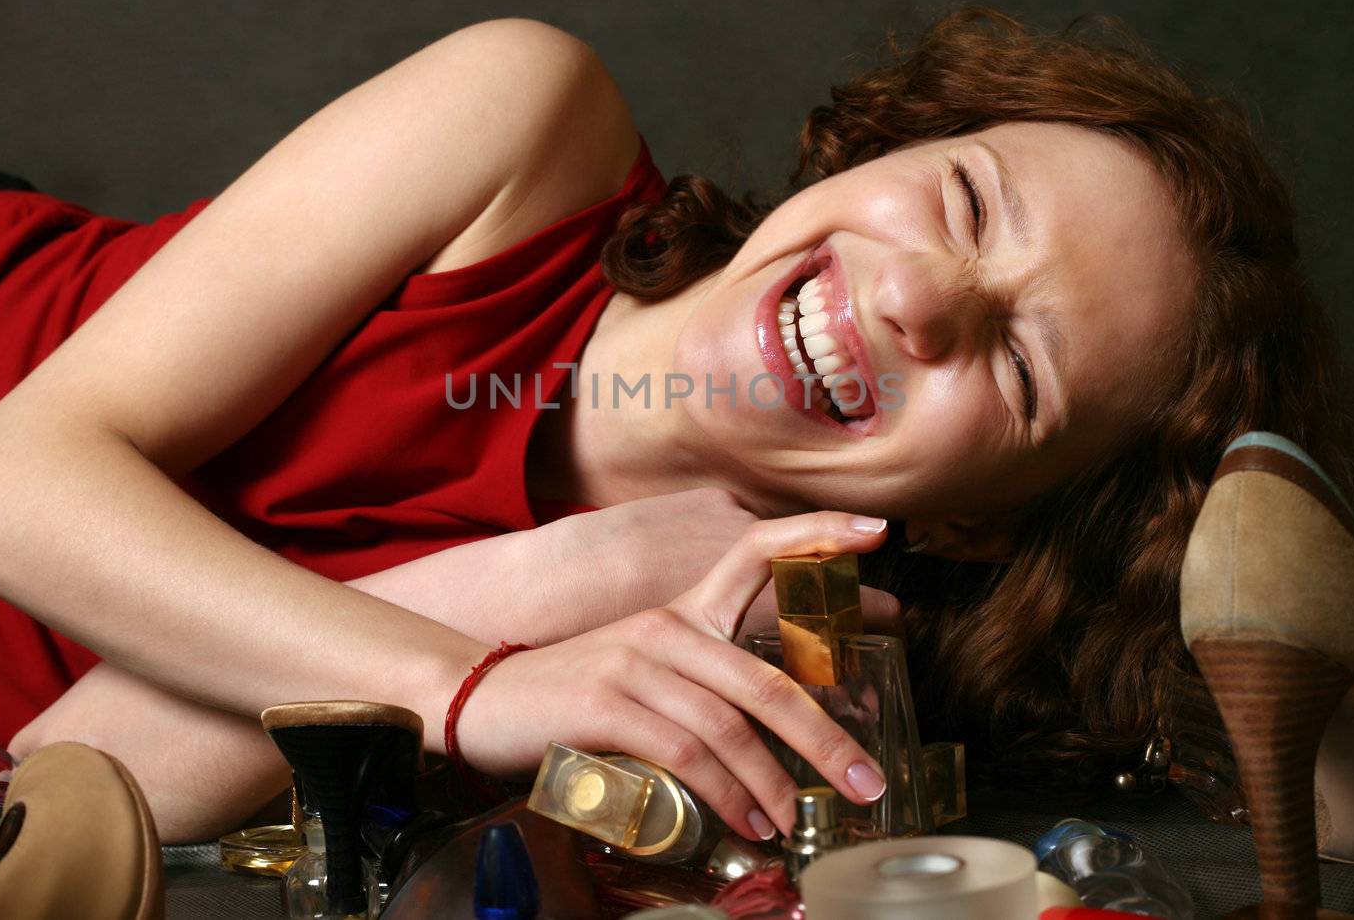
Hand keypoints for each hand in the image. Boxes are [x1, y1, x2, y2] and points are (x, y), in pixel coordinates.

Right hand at [456, 511, 891, 840]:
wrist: (477, 700)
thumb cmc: (570, 697)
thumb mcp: (642, 673)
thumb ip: (701, 687)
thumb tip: (775, 738)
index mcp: (682, 613)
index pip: (754, 552)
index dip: (816, 533)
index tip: (876, 532)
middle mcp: (666, 628)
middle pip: (767, 682)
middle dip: (827, 738)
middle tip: (868, 782)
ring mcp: (636, 664)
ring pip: (731, 728)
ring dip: (775, 786)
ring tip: (795, 823)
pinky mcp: (606, 704)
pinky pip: (686, 753)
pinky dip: (725, 794)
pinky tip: (745, 821)